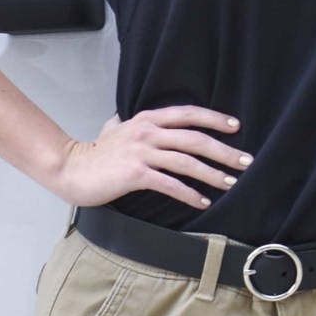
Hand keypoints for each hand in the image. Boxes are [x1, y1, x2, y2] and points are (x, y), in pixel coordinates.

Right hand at [50, 106, 247, 209]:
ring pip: (187, 162)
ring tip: (230, 183)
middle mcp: (148, 132)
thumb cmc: (94, 154)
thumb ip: (120, 124)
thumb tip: (118, 118)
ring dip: (212, 174)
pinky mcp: (136, 174)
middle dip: (224, 150)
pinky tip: (202, 202)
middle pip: (195, 138)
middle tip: (245, 161)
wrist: (70, 169)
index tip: (236, 126)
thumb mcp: (111, 130)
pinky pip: (170, 184)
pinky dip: (189, 194)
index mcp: (147, 119)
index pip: (188, 114)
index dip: (214, 118)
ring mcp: (142, 152)